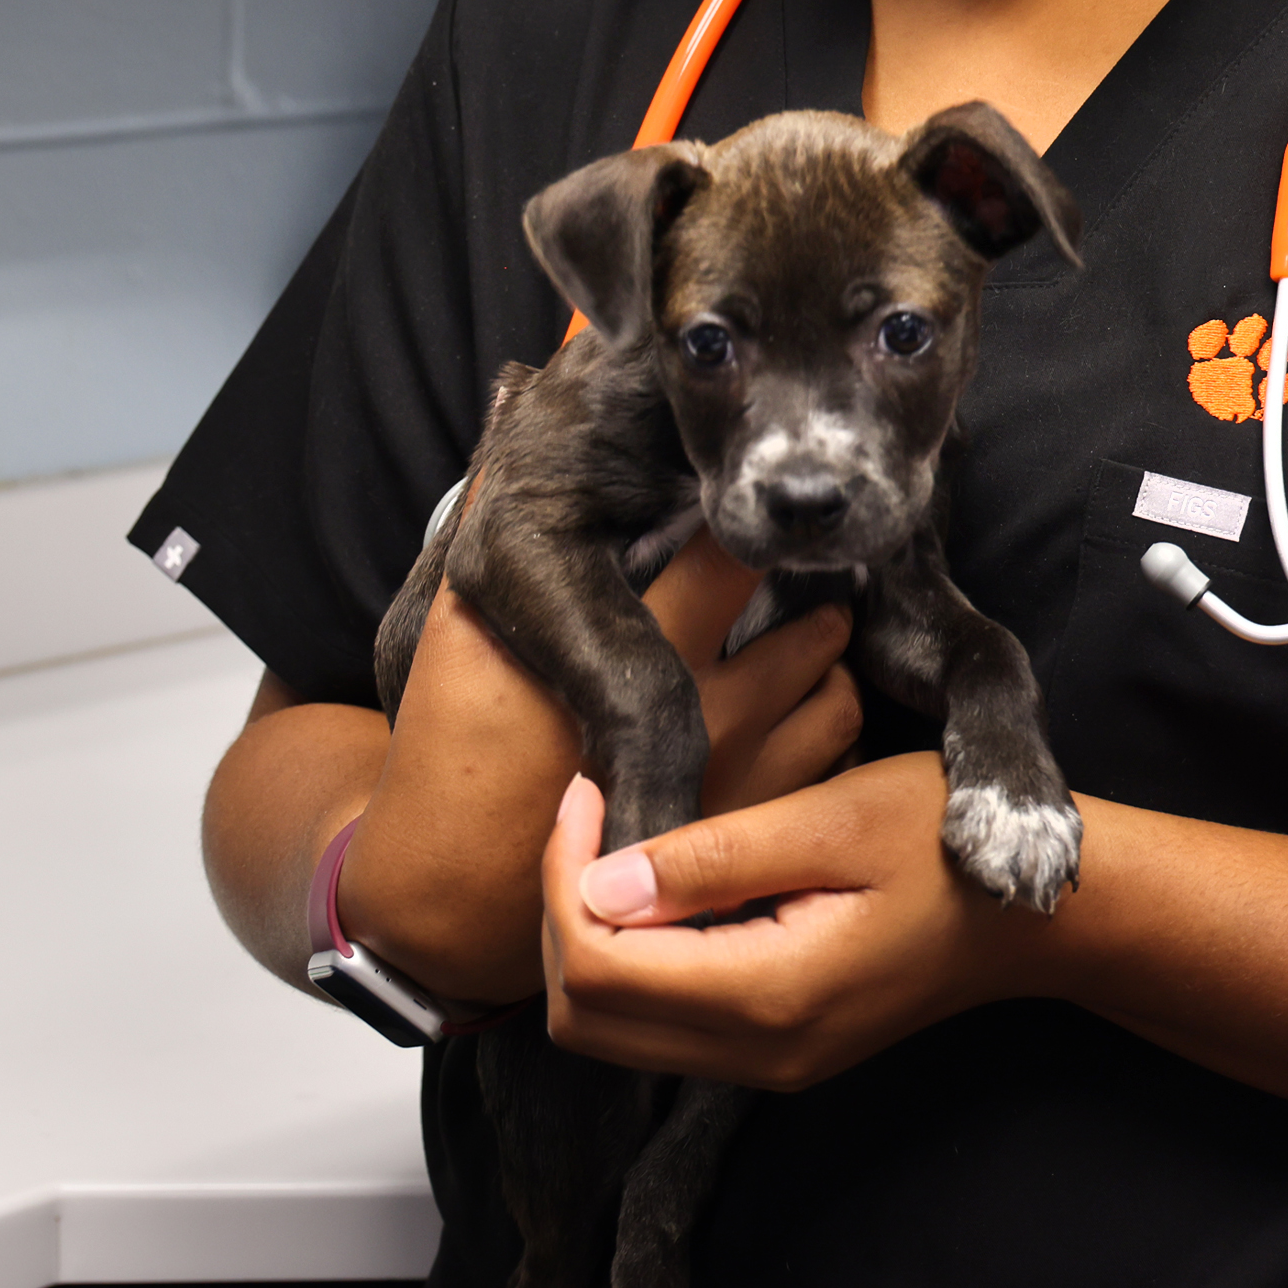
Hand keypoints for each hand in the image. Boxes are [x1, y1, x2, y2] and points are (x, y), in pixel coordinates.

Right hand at [340, 533, 861, 1003]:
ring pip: (835, 690)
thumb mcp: (453, 621)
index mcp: (648, 646)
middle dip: (806, 593)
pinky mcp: (756, 831)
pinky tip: (785, 719)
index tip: (738, 506)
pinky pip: (828, 761)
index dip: (743, 519)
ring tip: (796, 644)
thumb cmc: (456, 757)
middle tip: (791, 577)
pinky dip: (817, 730)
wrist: (462, 897)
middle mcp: (716, 710)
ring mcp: (747, 776)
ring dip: (820, 664)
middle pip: (815, 621)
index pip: (738, 553)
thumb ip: (493, 503)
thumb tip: (516, 390)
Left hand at [540, 756, 1065, 1088]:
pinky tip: (660, 882)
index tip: (587, 788)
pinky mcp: (776, 1047)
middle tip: (589, 812)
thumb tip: (599, 885)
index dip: (562, 878)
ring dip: (591, 936)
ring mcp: (767, 1062)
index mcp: (769, 997)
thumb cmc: (945, 845)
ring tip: (615, 838)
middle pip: (586, 1018)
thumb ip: (716, 858)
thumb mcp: (836, 820)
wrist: (1038, 917)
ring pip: (615, 1029)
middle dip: (560, 911)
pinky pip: (663, 1024)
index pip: (599, 968)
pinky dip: (633, 957)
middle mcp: (757, 1053)